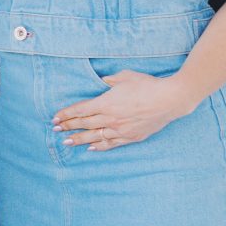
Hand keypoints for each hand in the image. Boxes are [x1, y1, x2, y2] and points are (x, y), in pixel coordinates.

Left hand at [53, 70, 191, 150]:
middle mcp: (110, 118)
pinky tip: (92, 148)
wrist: (170, 99)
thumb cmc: (148, 85)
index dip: (66, 114)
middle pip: (84, 124)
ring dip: (79, 139)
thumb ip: (110, 80)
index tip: (56, 118)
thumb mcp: (125, 76)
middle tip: (56, 130)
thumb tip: (103, 82)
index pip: (80, 110)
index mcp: (106, 103)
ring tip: (67, 142)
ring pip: (95, 136)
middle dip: (68, 127)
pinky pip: (112, 144)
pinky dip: (100, 146)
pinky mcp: (131, 137)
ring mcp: (120, 130)